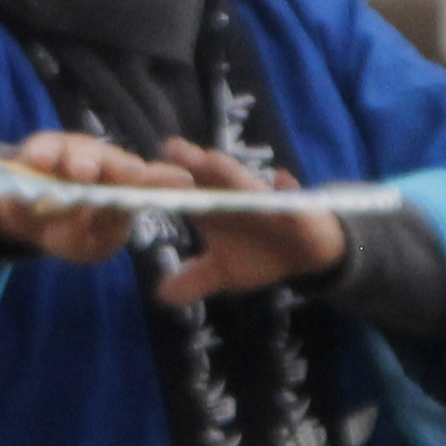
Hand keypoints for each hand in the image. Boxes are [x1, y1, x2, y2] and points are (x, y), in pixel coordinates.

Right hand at [0, 131, 184, 265]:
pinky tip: (40, 163)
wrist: (28, 216)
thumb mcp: (83, 244)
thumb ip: (83, 235)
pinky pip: (43, 150)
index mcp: (125, 189)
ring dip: (83, 162)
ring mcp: (74, 153)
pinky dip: (42, 155)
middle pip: (117, 163)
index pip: (148, 185)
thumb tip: (77, 214)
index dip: (164, 180)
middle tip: (132, 174)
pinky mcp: (43, 147)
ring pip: (82, 153)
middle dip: (124, 168)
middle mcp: (105, 165)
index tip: (183, 180)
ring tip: (82, 173)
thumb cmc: (66, 231)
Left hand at [145, 139, 342, 308]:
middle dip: (191, 162)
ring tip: (211, 160)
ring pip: (245, 182)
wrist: (308, 254)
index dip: (162, 183)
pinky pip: (292, 197)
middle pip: (209, 176)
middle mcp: (233, 196)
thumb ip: (195, 280)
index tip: (137, 176)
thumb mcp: (225, 273)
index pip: (183, 191)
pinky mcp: (296, 208)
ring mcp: (264, 200)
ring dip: (229, 171)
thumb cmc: (261, 254)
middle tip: (171, 150)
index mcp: (211, 207)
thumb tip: (162, 296)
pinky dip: (287, 189)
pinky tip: (282, 181)